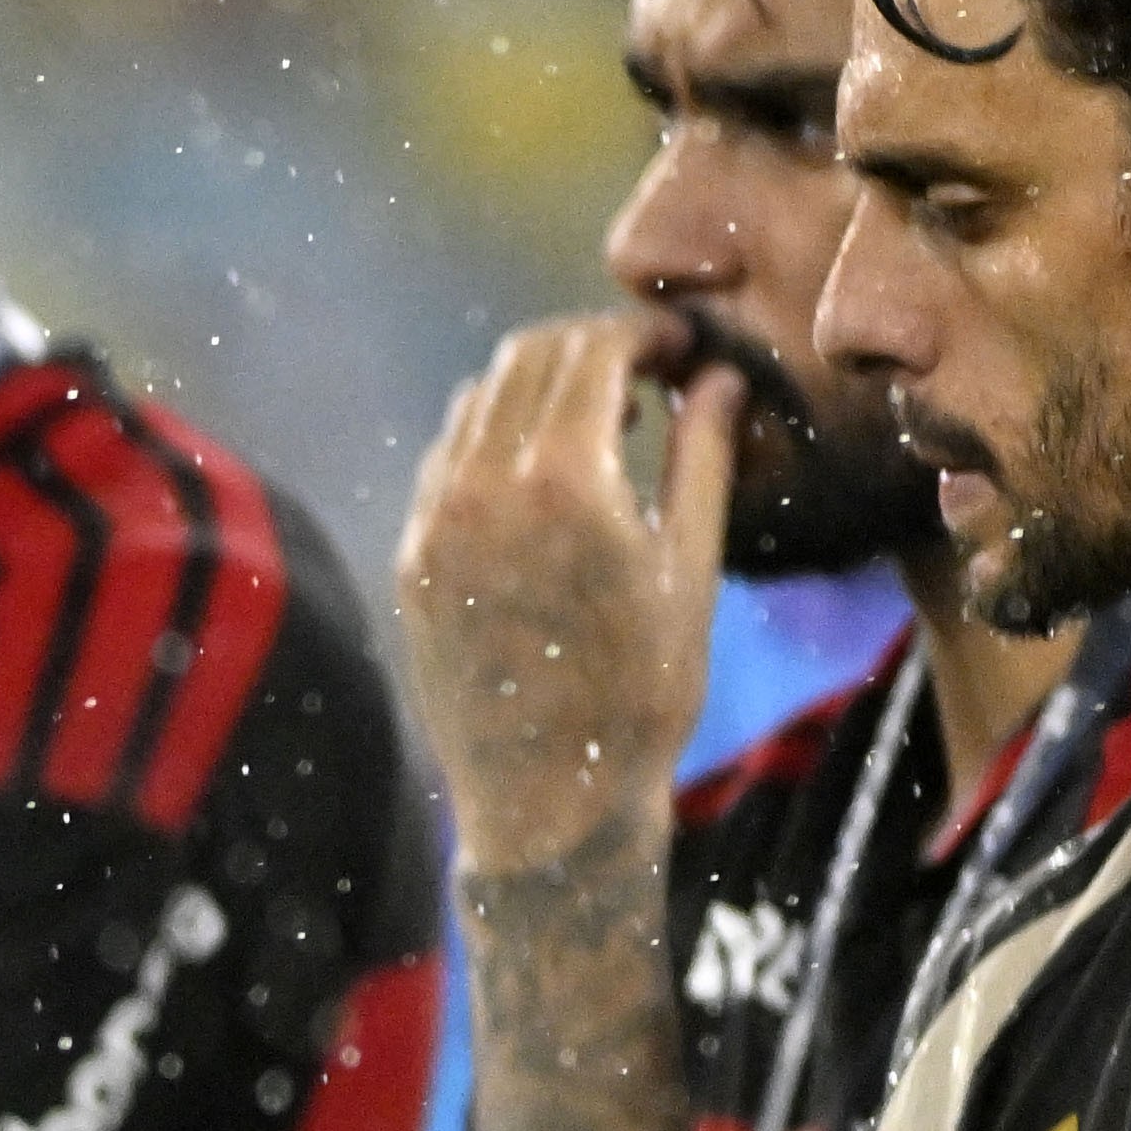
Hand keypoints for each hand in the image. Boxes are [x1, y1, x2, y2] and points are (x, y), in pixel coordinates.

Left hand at [393, 307, 730, 867]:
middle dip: (592, 346)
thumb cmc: (642, 693)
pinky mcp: (411, 558)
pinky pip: (446, 460)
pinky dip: (494, 435)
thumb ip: (703, 458)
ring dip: (540, 386)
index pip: (591, 351)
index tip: (682, 344)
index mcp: (561, 481)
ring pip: (478, 402)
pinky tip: (546, 466)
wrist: (549, 797)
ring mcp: (433, 523)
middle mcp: (480, 489)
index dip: (643, 332)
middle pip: (527, 360)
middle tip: (649, 367)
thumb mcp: (691, 567)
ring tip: (606, 415)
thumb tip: (719, 378)